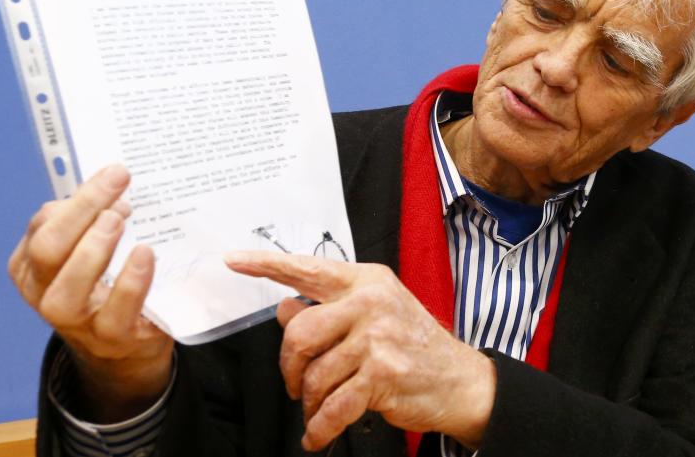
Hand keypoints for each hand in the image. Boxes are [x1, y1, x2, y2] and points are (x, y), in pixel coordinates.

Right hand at [8, 164, 172, 421]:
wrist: (126, 345)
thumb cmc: (105, 284)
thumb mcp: (86, 250)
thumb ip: (86, 221)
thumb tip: (106, 184)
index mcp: (32, 267)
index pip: (43, 227)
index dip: (77, 200)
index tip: (112, 175)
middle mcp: (44, 295)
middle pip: (48, 250)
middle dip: (82, 211)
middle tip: (119, 185)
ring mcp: (77, 323)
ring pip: (68, 288)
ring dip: (95, 247)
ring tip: (120, 218)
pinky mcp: (113, 339)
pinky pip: (117, 311)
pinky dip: (131, 280)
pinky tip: (145, 253)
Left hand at [224, 251, 495, 450]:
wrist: (461, 380)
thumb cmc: (414, 344)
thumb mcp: (376, 312)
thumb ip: (330, 308)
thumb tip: (283, 308)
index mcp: (365, 281)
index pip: (307, 268)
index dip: (266, 264)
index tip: (233, 260)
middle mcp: (370, 303)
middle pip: (298, 333)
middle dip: (289, 368)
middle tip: (296, 385)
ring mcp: (377, 338)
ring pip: (314, 375)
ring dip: (310, 402)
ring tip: (320, 409)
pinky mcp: (382, 376)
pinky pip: (332, 407)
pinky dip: (320, 428)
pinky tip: (319, 434)